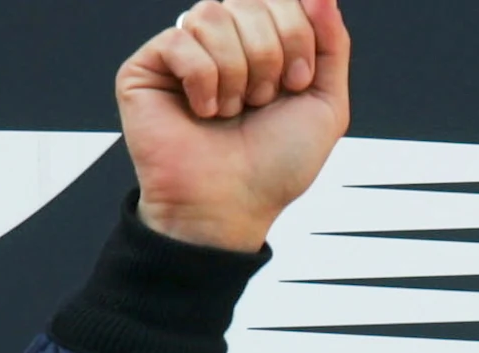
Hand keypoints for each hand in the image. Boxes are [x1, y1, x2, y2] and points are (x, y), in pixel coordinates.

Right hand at [118, 0, 352, 253]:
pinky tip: (202, 111)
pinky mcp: (147, 67)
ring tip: (231, 110)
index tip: (296, 84)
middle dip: (269, 57)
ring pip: (213, 14)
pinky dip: (203, 80)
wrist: (233, 206)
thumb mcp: (326, 104)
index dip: (297, 36)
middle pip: (249, 2)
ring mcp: (183, 52)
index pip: (280, 0)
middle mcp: (222, 43)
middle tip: (262, 103)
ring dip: (236, 73)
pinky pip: (181, 39)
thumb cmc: (275, 166)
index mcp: (261, 45)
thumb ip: (331, 43)